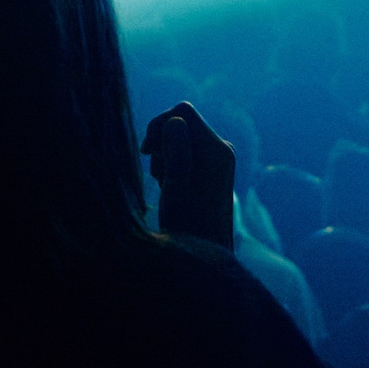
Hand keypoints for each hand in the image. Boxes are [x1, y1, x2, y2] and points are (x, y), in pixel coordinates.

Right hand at [143, 101, 235, 248]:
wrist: (204, 255)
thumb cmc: (188, 225)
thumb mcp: (176, 188)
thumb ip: (177, 152)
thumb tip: (176, 120)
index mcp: (218, 150)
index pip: (182, 112)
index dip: (159, 125)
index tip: (147, 152)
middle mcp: (222, 149)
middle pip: (180, 122)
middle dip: (161, 143)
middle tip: (157, 174)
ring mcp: (218, 159)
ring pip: (179, 137)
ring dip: (164, 155)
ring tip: (165, 184)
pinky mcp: (211, 168)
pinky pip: (185, 150)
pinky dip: (171, 162)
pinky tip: (170, 185)